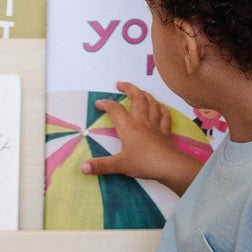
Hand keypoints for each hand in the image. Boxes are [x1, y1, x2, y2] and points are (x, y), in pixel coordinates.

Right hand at [82, 83, 202, 195]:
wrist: (169, 166)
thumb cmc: (143, 163)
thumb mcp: (119, 165)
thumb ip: (101, 165)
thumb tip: (82, 167)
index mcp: (128, 126)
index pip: (115, 109)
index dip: (106, 104)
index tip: (98, 103)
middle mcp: (141, 121)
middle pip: (137, 98)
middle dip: (129, 88)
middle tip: (120, 84)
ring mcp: (155, 125)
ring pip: (151, 103)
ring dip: (145, 94)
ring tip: (139, 91)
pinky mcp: (165, 132)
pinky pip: (165, 116)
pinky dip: (162, 109)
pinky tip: (160, 107)